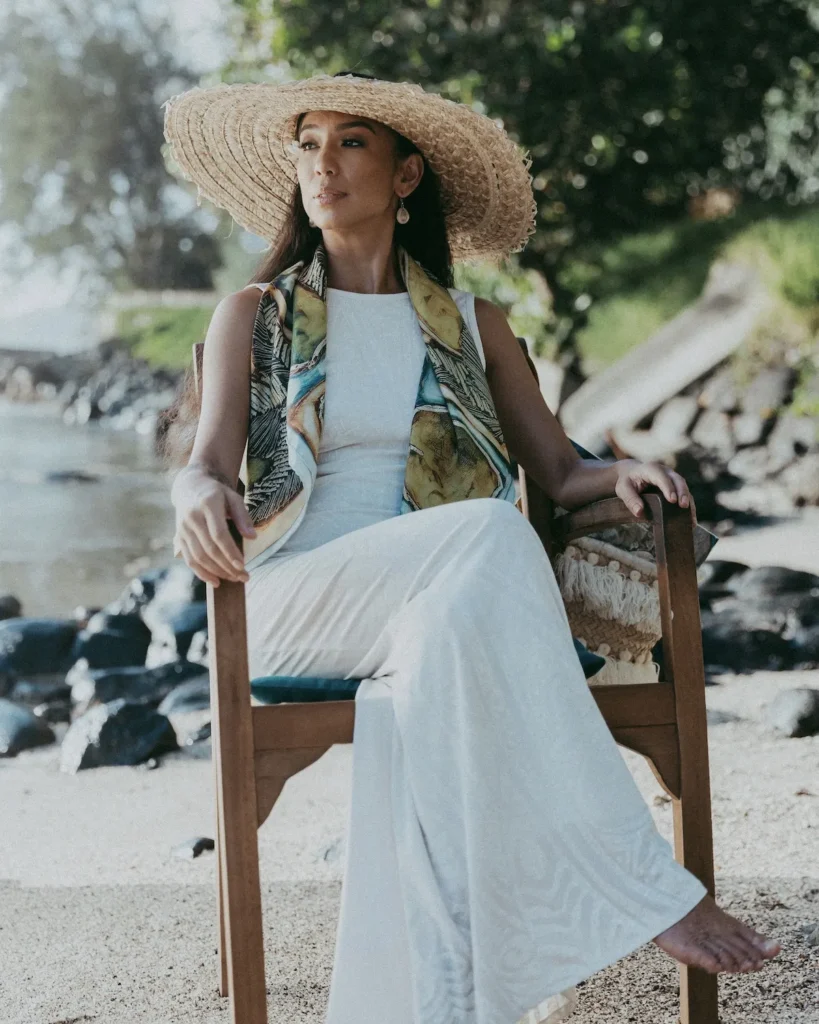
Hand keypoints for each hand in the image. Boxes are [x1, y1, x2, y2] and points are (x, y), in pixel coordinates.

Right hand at [172, 466, 256, 586]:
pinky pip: (189, 559)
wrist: (190, 486)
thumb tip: (253, 537)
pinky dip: (201, 573)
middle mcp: (192, 517)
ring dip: (216, 572)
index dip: (230, 552)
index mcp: (207, 505)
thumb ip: (243, 516)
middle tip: (244, 577)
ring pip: (198, 557)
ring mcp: (183, 528)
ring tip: (234, 579)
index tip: (243, 565)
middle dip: (227, 566)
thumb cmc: (217, 493)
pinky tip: (215, 581)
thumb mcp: (233, 497)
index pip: (219, 534)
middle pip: (209, 548)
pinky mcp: (179, 537)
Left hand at [614, 459, 696, 521]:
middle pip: (677, 480)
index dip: (668, 487)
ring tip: (690, 517)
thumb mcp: (623, 489)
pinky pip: (684, 494)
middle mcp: (665, 471)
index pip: (661, 477)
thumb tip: (639, 512)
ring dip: (688, 500)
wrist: (632, 473)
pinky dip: (689, 506)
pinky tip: (691, 520)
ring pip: (683, 487)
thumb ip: (630, 499)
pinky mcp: (675, 486)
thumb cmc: (627, 481)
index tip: (672, 500)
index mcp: (651, 469)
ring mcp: (672, 478)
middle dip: (682, 492)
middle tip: (684, 506)